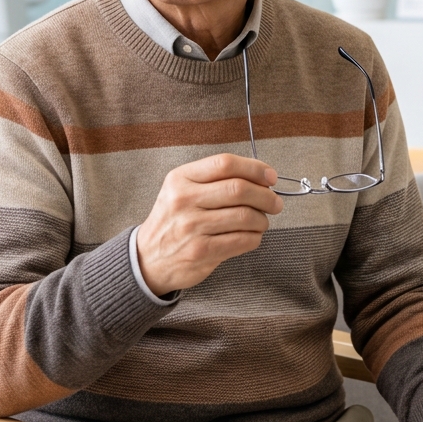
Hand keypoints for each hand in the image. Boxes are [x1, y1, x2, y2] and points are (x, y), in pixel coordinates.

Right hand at [135, 154, 282, 294]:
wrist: (147, 257)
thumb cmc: (173, 220)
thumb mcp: (182, 190)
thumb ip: (215, 180)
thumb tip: (262, 177)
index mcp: (181, 178)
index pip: (224, 163)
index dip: (254, 168)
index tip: (270, 176)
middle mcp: (184, 200)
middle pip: (238, 189)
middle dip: (266, 195)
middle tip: (275, 202)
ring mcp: (191, 227)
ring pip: (244, 216)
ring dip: (262, 219)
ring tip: (261, 221)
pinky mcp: (200, 251)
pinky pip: (241, 240)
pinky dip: (255, 238)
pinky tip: (252, 236)